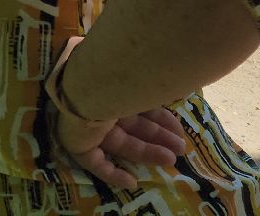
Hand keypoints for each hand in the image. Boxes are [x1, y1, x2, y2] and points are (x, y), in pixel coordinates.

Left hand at [42, 36, 187, 187]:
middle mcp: (103, 104)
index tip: (179, 130)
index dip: (161, 119)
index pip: (141, 106)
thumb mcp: (146, 81)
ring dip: (147, 153)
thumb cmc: (120, 76)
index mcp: (118, 87)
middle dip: (159, 138)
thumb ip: (159, 88)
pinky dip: (112, 174)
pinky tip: (131, 182)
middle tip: (181, 148)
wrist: (90, 81)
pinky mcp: (76, 142)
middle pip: (135, 127)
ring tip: (172, 160)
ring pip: (122, 144)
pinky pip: (94, 162)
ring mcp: (89, 123)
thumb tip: (182, 86)